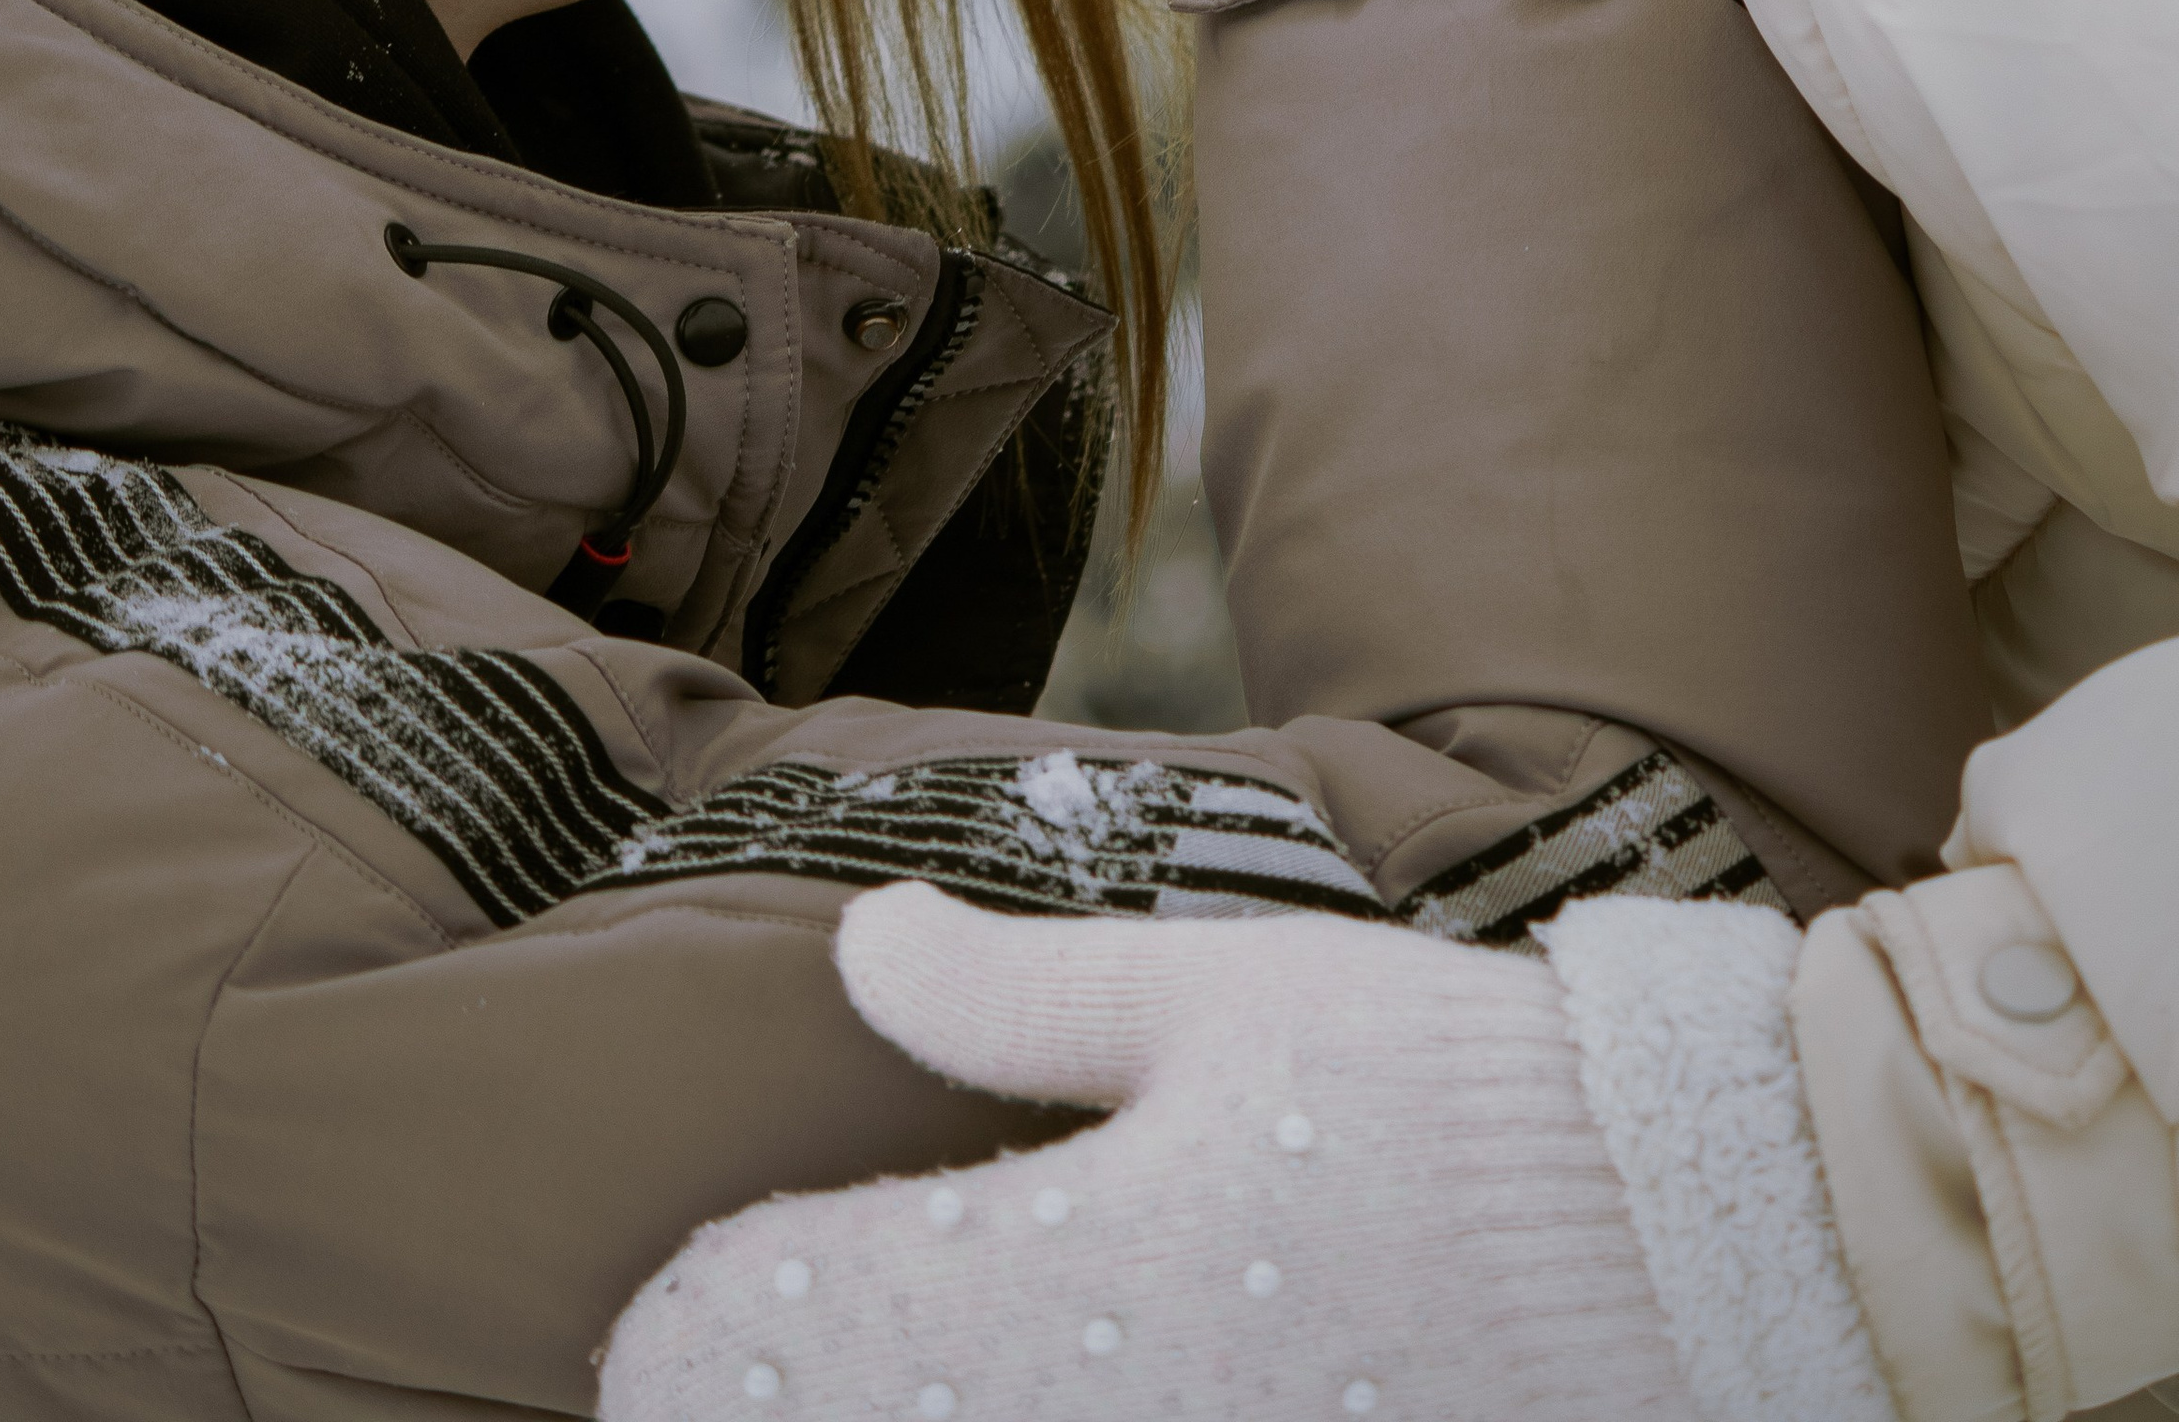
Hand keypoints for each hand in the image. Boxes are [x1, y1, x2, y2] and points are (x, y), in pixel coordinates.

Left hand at [599, 884, 1684, 1421]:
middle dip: (767, 1410)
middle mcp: (1108, 1416)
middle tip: (692, 1395)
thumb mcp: (1220, 995)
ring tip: (829, 1405)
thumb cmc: (1431, 1084)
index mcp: (1066, 1275)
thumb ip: (1019, 996)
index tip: (652, 1329)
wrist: (1666, 1236)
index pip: (800, 1331)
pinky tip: (1039, 1408)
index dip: (700, 1333)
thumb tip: (859, 942)